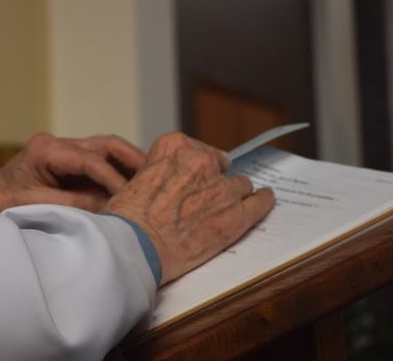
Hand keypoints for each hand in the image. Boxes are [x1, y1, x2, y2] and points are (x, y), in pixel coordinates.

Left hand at [0, 132, 145, 211]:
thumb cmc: (0, 205)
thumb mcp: (33, 206)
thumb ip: (71, 204)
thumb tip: (108, 206)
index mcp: (45, 150)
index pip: (91, 160)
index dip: (114, 179)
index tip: (132, 198)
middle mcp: (57, 145)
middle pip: (105, 145)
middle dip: (133, 159)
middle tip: (157, 177)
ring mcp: (64, 152)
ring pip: (106, 151)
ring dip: (129, 165)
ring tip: (152, 181)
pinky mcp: (68, 163)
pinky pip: (99, 163)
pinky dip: (118, 173)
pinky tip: (134, 187)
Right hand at [103, 132, 273, 285]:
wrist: (133, 247)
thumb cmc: (127, 218)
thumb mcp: (135, 178)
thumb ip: (160, 172)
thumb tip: (170, 184)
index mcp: (173, 146)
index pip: (198, 149)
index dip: (198, 166)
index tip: (198, 175)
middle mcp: (200, 161)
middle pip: (221, 166)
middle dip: (216, 180)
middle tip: (206, 197)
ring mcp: (221, 188)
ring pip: (240, 184)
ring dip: (234, 195)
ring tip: (229, 206)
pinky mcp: (235, 215)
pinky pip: (259, 203)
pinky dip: (262, 202)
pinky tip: (265, 200)